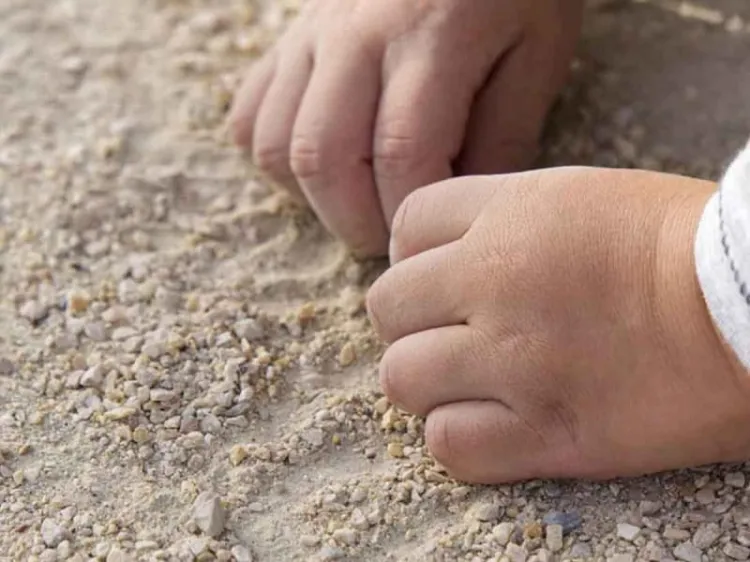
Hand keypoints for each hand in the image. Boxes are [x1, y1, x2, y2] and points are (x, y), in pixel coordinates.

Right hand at [229, 0, 582, 256]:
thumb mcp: (536, 55)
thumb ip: (505, 134)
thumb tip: (456, 207)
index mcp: (430, 38)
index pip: (403, 155)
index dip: (410, 216)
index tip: (429, 236)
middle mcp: (354, 36)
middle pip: (321, 158)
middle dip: (354, 223)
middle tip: (389, 237)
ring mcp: (310, 37)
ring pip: (274, 144)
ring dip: (313, 197)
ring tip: (358, 203)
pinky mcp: (286, 41)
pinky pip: (250, 117)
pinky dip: (278, 160)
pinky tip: (324, 164)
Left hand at [366, 167, 749, 483]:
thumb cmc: (679, 244)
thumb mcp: (580, 198)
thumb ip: (501, 219)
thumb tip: (445, 258)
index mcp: (508, 217)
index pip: (405, 227)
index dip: (412, 256)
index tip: (437, 278)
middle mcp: (496, 284)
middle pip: (387, 307)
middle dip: (410, 321)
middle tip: (449, 332)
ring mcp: (515, 362)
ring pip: (403, 378)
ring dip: (427, 382)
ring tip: (468, 381)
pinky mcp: (549, 432)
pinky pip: (450, 444)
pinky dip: (459, 437)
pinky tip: (493, 423)